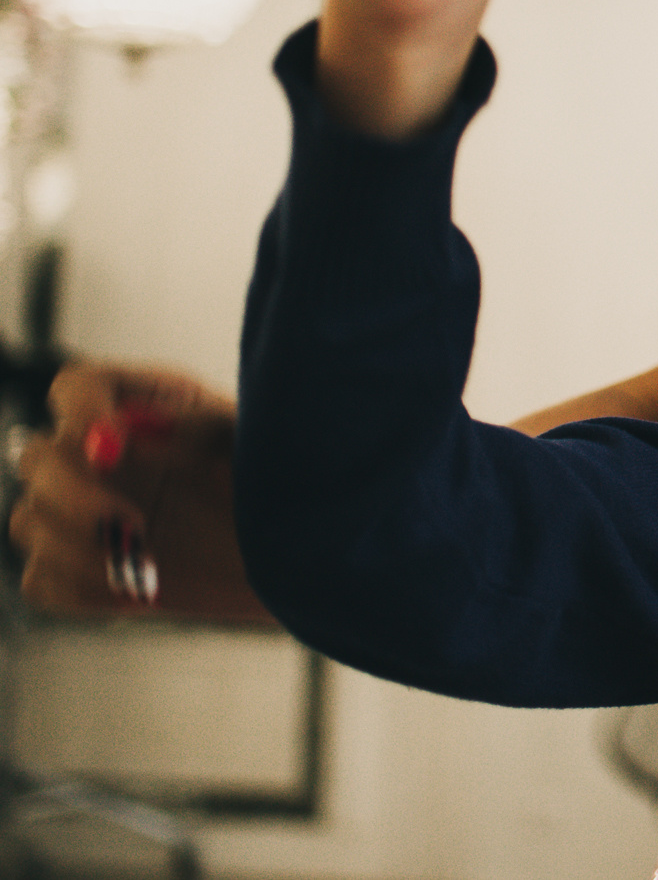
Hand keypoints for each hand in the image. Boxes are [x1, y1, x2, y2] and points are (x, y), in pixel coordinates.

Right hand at [8, 362, 272, 622]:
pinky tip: (139, 593)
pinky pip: (43, 581)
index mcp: (142, 406)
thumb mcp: (254, 443)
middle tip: (133, 523)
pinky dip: (81, 589)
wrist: (303, 554)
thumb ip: (196, 427)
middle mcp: (103, 457)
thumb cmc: (283, 482)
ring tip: (147, 567)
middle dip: (74, 491)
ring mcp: (86, 515)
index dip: (79, 410)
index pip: (76, 388)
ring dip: (78, 547)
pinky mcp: (84, 571)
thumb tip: (128, 429)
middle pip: (37, 457)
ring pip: (30, 521)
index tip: (111, 444)